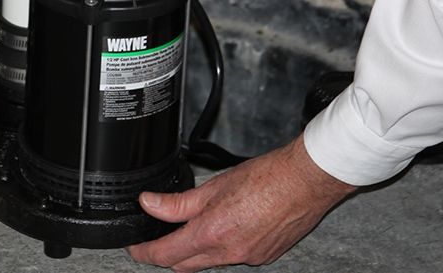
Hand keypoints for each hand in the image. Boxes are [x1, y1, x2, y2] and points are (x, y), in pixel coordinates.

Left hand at [128, 135, 354, 271]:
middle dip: (167, 255)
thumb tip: (149, 204)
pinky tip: (227, 227)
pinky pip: (233, 258)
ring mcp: (249, 258)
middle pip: (185, 265)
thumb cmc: (266, 178)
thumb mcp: (213, 186)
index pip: (167, 254)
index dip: (145, 253)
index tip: (136, 248)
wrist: (306, 182)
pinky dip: (222, 248)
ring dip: (196, 250)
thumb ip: (178, 202)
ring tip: (194, 226)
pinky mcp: (264, 257)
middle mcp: (230, 252)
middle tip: (157, 240)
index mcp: (213, 233)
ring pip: (210, 262)